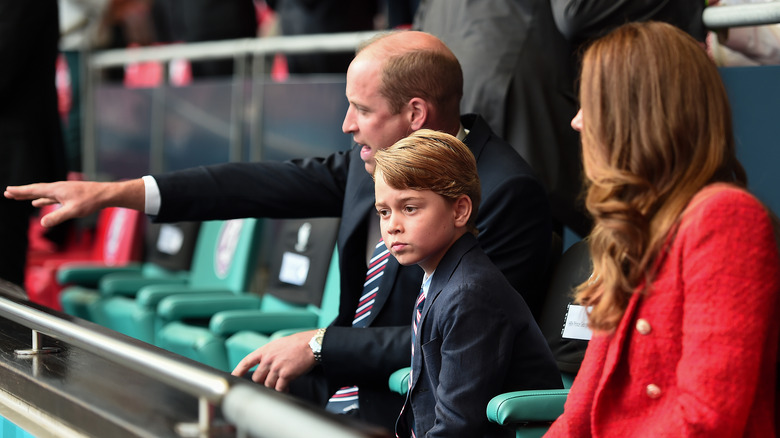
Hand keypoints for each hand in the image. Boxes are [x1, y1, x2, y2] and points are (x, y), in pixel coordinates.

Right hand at [4, 179, 144, 227]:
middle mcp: (57, 188)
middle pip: (35, 190)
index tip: (8, 190)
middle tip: (7, 193)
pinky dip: (42, 199)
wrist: (105, 194)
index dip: (20, 191)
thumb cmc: (91, 201)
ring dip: (30, 195)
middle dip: (21, 192)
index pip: (34, 190)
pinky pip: (50, 197)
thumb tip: (43, 224)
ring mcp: (63, 191)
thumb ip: (58, 217)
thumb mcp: (73, 211)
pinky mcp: (68, 195)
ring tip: (19, 197)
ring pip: (42, 194)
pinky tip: (38, 203)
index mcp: (56, 190)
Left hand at [231, 330, 316, 391]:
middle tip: (271, 381)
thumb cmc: (298, 343)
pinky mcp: (285, 374)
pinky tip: (286, 388)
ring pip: (268, 384)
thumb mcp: (278, 344)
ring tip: (282, 385)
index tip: (233, 377)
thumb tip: (264, 365)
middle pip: (257, 378)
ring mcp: (276, 367)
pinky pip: (279, 388)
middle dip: (263, 382)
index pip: (247, 362)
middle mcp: (268, 359)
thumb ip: (269, 354)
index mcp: (265, 350)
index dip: (238, 370)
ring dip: (274, 387)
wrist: (311, 344)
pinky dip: (282, 390)